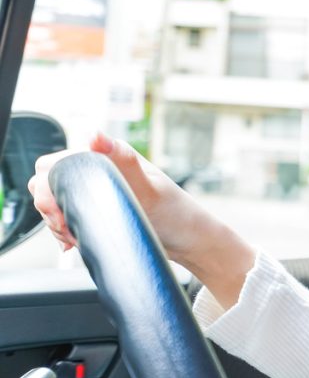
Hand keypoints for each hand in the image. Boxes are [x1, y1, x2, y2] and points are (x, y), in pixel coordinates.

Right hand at [28, 131, 217, 266]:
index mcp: (109, 157)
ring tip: (77, 237)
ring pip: (55, 203)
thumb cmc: (175, 213)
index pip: (55, 164)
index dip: (49, 187)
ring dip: (58, 223)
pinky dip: (65, 231)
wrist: (189, 241)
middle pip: (49, 184)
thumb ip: (122, 161)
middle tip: (68, 227)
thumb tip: (94, 134)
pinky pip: (67, 218)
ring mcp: (98, 191)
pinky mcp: (99, 210)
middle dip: (50, 208)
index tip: (60, 211)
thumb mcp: (148, 188)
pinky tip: (75, 242)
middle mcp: (101, 170)